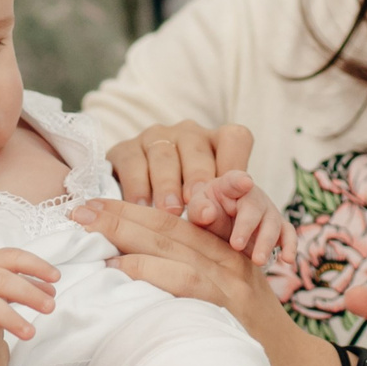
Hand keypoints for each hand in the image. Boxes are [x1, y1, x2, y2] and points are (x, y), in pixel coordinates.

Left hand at [73, 197, 345, 365]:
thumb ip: (194, 274)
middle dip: (120, 212)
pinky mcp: (228, 307)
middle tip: (79, 208)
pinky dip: (149, 270)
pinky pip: (183, 280)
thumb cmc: (255, 336)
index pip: (174, 220)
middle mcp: (228, 258)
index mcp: (226, 250)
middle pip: (168, 224)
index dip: (133, 208)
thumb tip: (136, 269)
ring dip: (127, 232)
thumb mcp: (230, 295)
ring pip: (173, 243)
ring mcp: (229, 281)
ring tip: (88, 229)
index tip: (94, 204)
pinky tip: (119, 268)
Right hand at [106, 121, 252, 213]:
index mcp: (217, 142)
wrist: (137, 206)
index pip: (235, 140)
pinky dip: (138, 187)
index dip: (237, 164)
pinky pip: (132, 162)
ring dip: (168, 186)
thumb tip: (240, 231)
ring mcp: (155, 138)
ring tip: (171, 211)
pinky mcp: (125, 149)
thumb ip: (226, 211)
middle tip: (201, 209)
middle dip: (199, 181)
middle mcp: (188, 134)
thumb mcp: (214, 206)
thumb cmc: (190, 210)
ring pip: (164, 156)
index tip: (241, 189)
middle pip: (197, 150)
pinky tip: (142, 208)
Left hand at [183, 171, 283, 266]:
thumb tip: (209, 213)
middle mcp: (254, 196)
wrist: (220, 225)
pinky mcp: (279, 227)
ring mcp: (269, 211)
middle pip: (254, 208)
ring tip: (258, 261)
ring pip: (273, 224)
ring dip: (266, 243)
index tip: (245, 182)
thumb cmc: (208, 212)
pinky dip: (290, 246)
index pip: (234, 181)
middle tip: (236, 246)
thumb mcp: (198, 209)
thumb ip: (199, 210)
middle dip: (247, 227)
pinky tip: (287, 260)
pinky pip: (288, 235)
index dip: (240, 181)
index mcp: (230, 185)